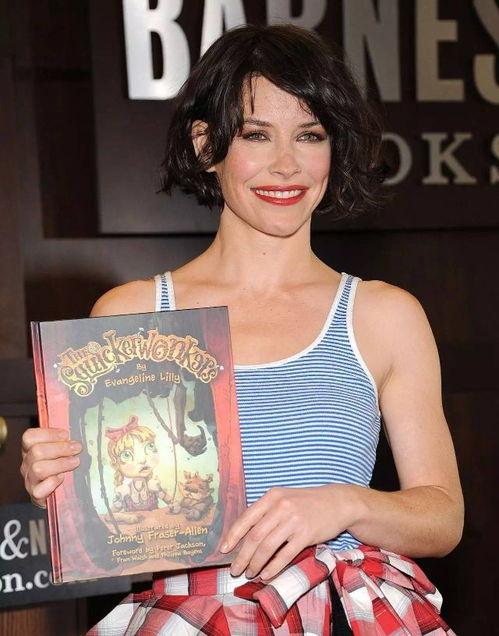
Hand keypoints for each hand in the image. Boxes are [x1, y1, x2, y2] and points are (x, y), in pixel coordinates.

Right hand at [20, 428, 81, 507]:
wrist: (57, 493)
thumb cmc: (61, 467)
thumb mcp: (60, 450)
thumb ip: (63, 441)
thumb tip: (76, 431)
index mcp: (30, 449)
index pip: (29, 437)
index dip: (48, 434)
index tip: (66, 435)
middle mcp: (27, 464)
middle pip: (36, 451)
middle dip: (60, 448)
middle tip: (77, 448)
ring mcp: (30, 480)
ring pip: (38, 469)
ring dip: (60, 464)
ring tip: (75, 462)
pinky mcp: (36, 495)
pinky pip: (40, 489)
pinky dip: (53, 483)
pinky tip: (62, 479)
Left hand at [220, 485, 355, 580]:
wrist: (337, 502)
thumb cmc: (307, 502)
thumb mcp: (284, 498)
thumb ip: (266, 512)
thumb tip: (244, 534)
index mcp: (272, 497)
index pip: (246, 518)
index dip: (233, 536)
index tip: (224, 550)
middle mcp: (281, 507)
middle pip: (255, 536)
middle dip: (242, 556)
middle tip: (235, 570)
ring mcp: (294, 521)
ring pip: (267, 547)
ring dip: (256, 564)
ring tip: (250, 573)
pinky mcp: (306, 535)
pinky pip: (285, 555)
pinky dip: (273, 567)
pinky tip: (266, 575)